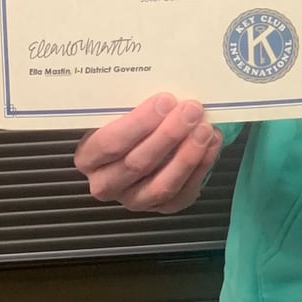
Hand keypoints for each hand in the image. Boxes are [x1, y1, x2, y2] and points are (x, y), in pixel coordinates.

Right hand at [74, 92, 222, 214]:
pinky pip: (183, 193)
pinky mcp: (162, 208)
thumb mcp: (122, 111)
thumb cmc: (133, 121)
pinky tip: (212, 142)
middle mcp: (106, 184)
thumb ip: (133, 104)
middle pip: (137, 164)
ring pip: (161, 185)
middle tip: (191, 110)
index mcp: (89, 157)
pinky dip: (201, 166)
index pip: (109, 143)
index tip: (165, 100)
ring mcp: (134, 200)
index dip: (139, 122)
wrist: (145, 141)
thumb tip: (164, 92)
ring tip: (204, 128)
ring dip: (187, 155)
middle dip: (168, 135)